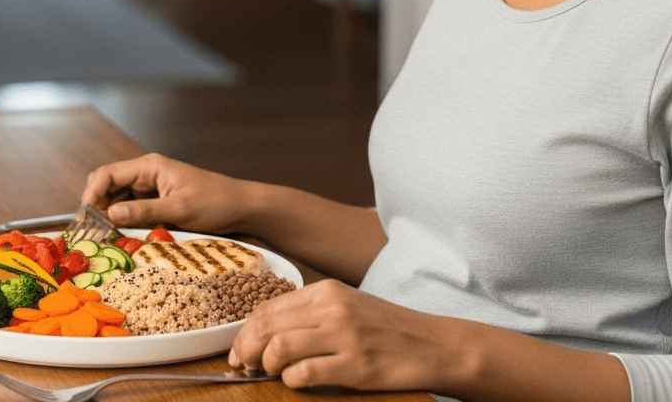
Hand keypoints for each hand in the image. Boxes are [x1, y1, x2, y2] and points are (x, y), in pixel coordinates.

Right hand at [80, 153, 254, 235]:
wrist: (241, 207)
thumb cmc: (215, 202)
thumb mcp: (179, 209)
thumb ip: (144, 211)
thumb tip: (109, 213)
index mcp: (150, 167)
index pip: (107, 174)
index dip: (91, 194)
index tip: (85, 218)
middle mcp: (146, 175)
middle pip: (108, 186)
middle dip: (96, 207)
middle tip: (91, 232)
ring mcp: (151, 189)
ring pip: (117, 200)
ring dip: (109, 217)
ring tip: (104, 238)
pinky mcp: (157, 202)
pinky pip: (132, 211)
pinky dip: (124, 223)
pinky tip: (122, 237)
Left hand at [228, 280, 456, 392]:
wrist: (431, 344)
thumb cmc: (387, 328)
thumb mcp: (348, 306)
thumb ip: (311, 313)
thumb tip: (268, 331)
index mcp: (327, 291)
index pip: (269, 307)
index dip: (246, 330)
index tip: (239, 349)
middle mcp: (332, 308)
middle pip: (268, 326)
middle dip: (246, 348)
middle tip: (244, 365)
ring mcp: (344, 336)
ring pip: (280, 347)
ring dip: (267, 365)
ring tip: (271, 373)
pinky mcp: (355, 365)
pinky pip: (305, 373)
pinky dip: (291, 381)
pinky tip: (297, 381)